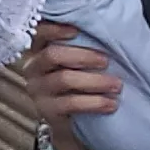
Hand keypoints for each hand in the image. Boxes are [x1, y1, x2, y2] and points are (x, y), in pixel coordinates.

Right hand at [15, 21, 120, 149]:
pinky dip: (94, 102)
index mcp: (39, 49)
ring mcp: (37, 90)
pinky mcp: (47, 110)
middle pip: (53, 54)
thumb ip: (81, 45)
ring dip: (95, 81)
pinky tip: (110, 104)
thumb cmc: (78, 82)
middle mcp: (33, 67)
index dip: (54, 29)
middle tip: (107, 61)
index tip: (76, 30)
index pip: (39, 33)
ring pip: (64, 79)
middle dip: (84, 56)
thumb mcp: (75, 62)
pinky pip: (70, 103)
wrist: (71, 122)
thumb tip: (109, 28)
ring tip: (116, 85)